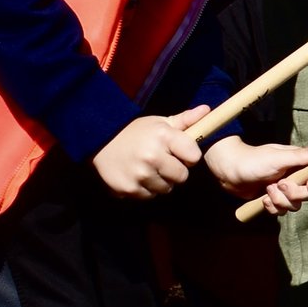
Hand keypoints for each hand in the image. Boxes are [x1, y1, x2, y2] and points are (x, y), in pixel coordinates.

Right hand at [92, 107, 206, 198]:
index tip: (179, 153)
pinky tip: (137, 176)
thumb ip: (185, 120)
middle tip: (162, 162)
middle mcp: (152, 156)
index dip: (189, 156)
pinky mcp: (128, 189)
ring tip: (148, 169)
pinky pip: (149, 196)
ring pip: (166, 189)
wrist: (99, 140)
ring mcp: (140, 174)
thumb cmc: (136, 131)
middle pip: (182, 177)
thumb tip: (208, 110)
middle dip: (175, 171)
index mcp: (164, 137)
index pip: (194, 156)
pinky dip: (145, 189)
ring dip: (161, 182)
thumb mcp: (160, 122)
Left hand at [204, 137, 307, 213]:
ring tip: (267, 190)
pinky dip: (272, 207)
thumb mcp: (276, 158)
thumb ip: (298, 157)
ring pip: (295, 204)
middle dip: (295, 194)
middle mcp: (295, 176)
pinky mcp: (274, 199)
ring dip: (280, 201)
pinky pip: (281, 210)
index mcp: (299, 163)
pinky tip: (262, 199)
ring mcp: (284, 189)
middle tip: (280, 185)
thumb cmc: (252, 160)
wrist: (229, 171)